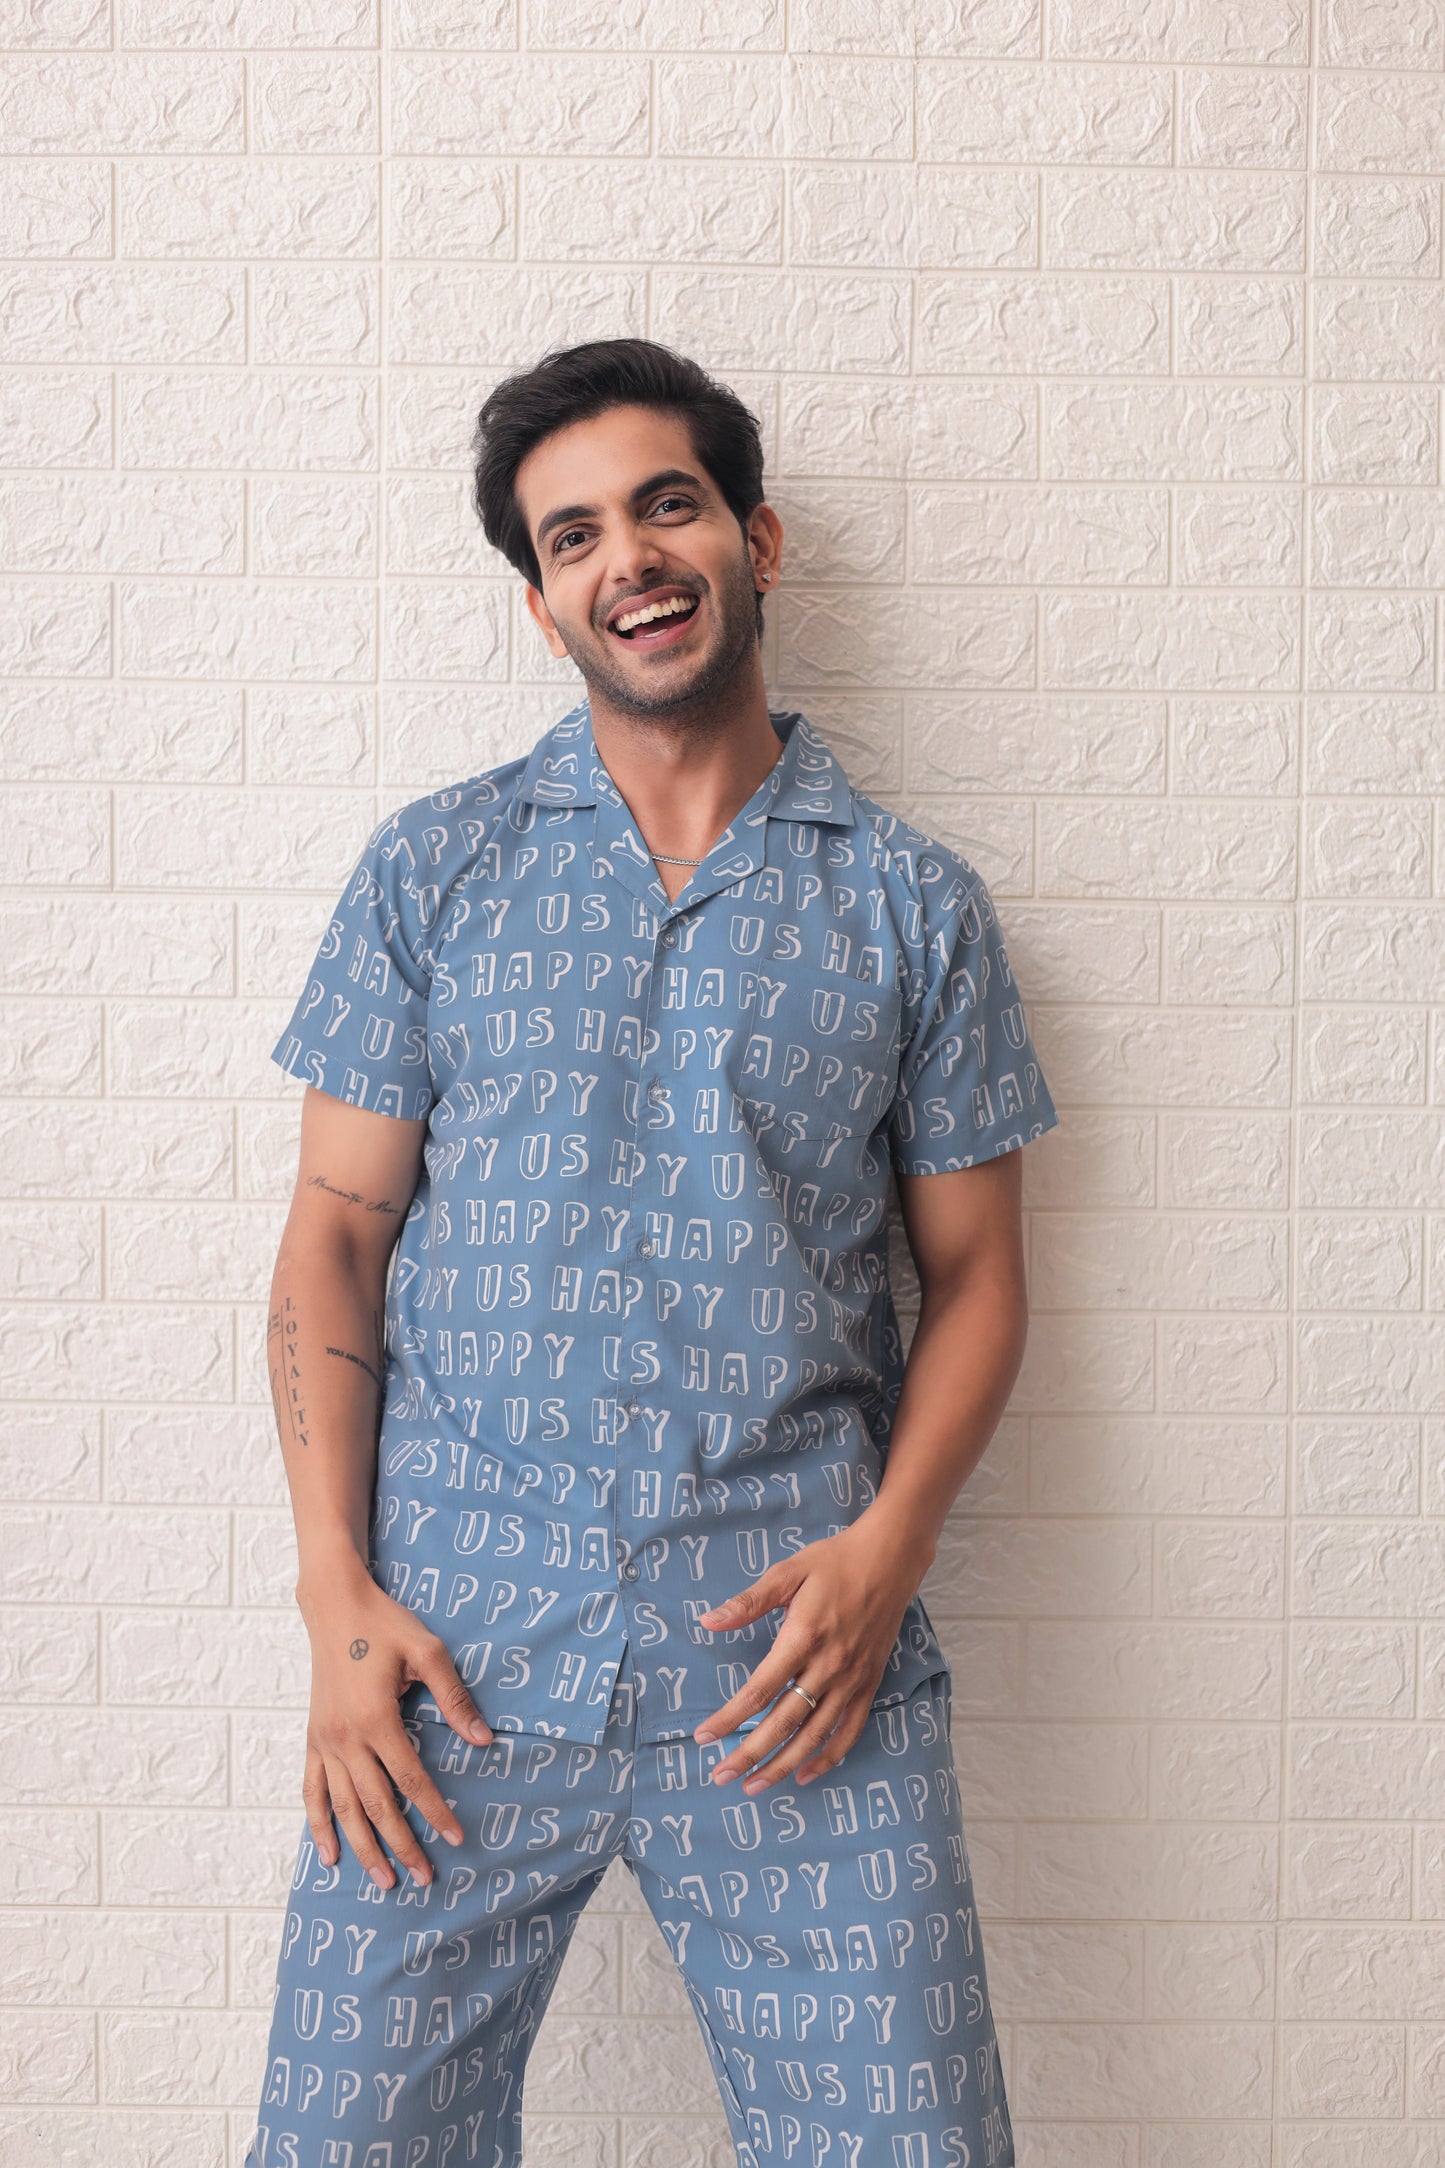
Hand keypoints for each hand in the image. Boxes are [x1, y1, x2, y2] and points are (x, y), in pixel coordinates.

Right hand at [296, 1559, 493, 1889]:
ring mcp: (324, 1741)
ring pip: (342, 1807)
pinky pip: (312, 1790)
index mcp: (376, 1719)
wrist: (335, 1606)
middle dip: (400, 1845)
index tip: (455, 1838)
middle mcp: (345, 1738)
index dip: (434, 1812)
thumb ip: (454, 1698)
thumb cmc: (385, 1625)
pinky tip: (330, 1853)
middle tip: (423, 1877)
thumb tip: (484, 1739)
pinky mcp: (313, 1738)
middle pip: (376, 1805)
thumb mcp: (428, 1651)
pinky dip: (319, 1824)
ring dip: (362, 1847)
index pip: (411, 1780)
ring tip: (383, 1881)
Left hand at [691, 1519, 926, 1792]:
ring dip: (783, 1764)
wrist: (890, 1560)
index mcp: (802, 1638)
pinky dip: (828, 1758)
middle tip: (721, 1776)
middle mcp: (827, 1666)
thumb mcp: (787, 1573)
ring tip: (755, 1785)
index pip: (759, 1689)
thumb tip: (709, 1621)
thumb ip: (749, 1602)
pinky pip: (849, 1731)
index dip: (730, 1717)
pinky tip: (805, 1774)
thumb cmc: (833, 1563)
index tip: (703, 1737)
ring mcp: (851, 1680)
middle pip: (783, 1722)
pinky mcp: (869, 1685)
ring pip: (814, 1735)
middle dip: (749, 1753)